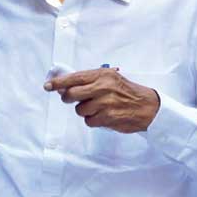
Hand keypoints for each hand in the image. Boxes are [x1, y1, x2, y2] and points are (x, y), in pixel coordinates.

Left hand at [44, 67, 160, 132]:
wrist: (149, 107)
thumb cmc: (127, 92)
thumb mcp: (110, 79)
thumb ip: (89, 81)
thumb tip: (63, 86)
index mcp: (102, 75)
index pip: (74, 77)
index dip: (58, 82)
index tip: (48, 86)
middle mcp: (102, 87)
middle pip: (71, 94)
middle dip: (67, 98)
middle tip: (71, 99)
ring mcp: (105, 103)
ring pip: (79, 109)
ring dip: (85, 111)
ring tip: (98, 108)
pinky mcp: (107, 117)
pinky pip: (88, 121)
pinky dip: (93, 120)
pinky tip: (103, 116)